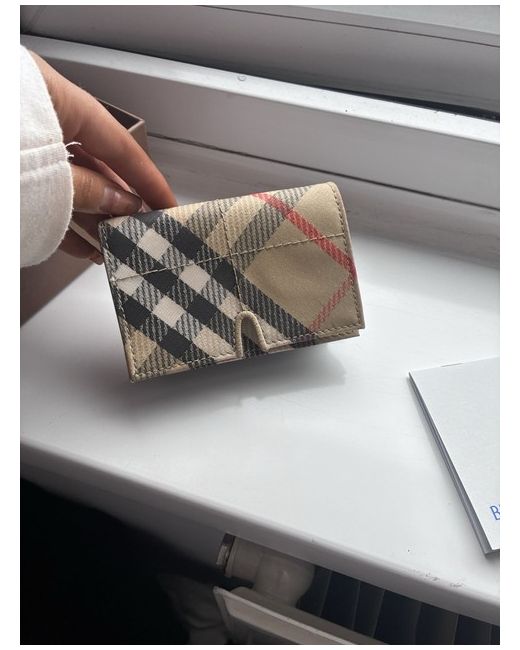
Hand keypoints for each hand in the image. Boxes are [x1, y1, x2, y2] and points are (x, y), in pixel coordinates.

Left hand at [30, 51, 175, 262]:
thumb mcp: (40, 172)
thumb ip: (88, 190)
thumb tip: (123, 203)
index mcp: (50, 97)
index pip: (118, 142)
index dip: (148, 178)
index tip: (169, 204)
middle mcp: (37, 119)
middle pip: (96, 165)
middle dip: (121, 205)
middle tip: (143, 234)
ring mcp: (21, 148)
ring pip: (70, 186)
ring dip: (94, 221)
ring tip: (115, 249)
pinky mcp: (10, 178)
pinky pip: (46, 198)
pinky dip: (65, 222)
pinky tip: (83, 246)